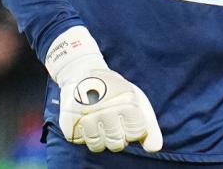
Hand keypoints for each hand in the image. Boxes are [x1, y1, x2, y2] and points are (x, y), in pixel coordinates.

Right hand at [46, 26, 162, 153]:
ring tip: (99, 120)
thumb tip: (154, 150)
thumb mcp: (136, 101)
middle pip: (117, 145)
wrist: (82, 72)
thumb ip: (149, 127)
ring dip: (100, 137)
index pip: (135, 133)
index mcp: (126, 102)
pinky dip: (84, 134)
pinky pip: (80, 141)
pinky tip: (85, 119)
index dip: (133, 129)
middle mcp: (105, 110)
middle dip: (118, 137)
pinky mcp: (68, 122)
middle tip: (112, 120)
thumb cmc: (115, 92)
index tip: (128, 117)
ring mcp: (85, 117)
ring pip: (98, 147)